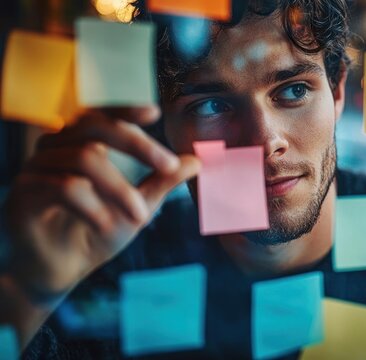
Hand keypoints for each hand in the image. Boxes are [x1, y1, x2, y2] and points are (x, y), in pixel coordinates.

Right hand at [3, 106, 199, 300]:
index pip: (103, 115)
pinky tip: (106, 226)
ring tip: (140, 216)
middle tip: (170, 166)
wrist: (60, 272)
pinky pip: (64, 186)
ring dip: (120, 189)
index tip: (156, 112)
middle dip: (138, 145)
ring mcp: (37, 166)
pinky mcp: (25, 191)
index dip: (126, 109)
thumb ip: (162, 182)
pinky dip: (94, 207)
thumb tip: (196, 160)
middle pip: (95, 126)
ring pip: (85, 157)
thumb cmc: (95, 234)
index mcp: (81, 143)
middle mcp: (56, 147)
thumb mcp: (137, 206)